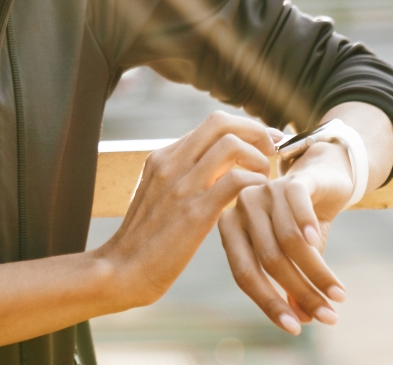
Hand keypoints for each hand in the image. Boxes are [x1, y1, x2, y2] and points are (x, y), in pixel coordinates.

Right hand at [98, 111, 277, 309]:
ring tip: (264, 177)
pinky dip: (254, 182)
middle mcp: (170, 163)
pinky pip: (235, 180)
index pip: (210, 124)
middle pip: (220, 122)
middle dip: (255, 131)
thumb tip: (214, 167)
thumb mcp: (156, 196)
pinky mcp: (195, 213)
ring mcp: (181, 186)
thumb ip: (180, 177)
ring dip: (257, 157)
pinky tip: (257, 196)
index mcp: (161, 157)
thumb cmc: (144, 240)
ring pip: (230, 144)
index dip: (243, 128)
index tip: (263, 142)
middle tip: (271, 151)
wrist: (121, 270)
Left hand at [218, 141, 353, 333]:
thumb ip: (290, 285)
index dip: (269, 303)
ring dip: (317, 273)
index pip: (244, 273)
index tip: (295, 330)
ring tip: (339, 296)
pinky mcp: (291, 180)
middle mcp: (242, 208)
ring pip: (288, 240)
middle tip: (329, 318)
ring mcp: (265, 190)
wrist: (321, 177)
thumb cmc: (300, 223)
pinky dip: (308, 227)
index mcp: (231, 228)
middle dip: (301, 292)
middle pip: (269, 260)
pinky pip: (297, 205)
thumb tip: (301, 322)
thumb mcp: (295, 257)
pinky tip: (318, 245)